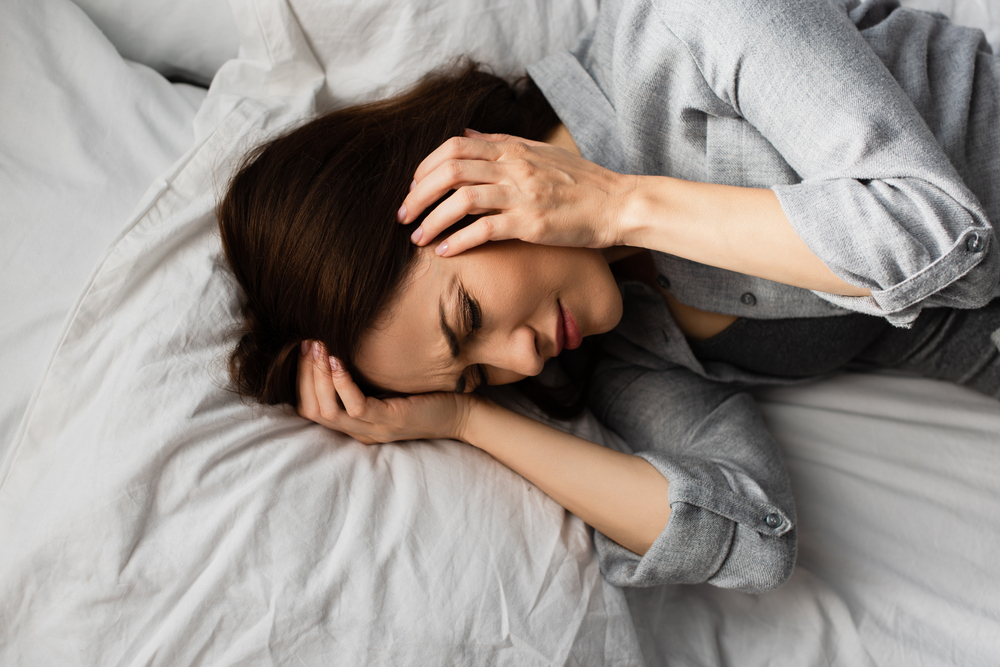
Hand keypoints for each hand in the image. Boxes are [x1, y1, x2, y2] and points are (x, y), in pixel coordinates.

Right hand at [297, 341, 477, 443]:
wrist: (463, 413)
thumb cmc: (426, 393)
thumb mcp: (387, 384)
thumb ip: (364, 376)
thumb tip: (341, 343)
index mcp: (355, 424)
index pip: (310, 409)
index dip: (301, 379)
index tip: (303, 348)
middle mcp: (360, 431)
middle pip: (313, 410)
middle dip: (304, 374)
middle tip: (306, 343)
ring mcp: (374, 429)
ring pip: (328, 411)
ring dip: (318, 376)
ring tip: (318, 347)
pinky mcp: (392, 421)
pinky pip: (356, 407)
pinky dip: (342, 383)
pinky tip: (338, 361)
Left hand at [397, 129, 634, 256]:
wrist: (617, 204)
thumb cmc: (581, 183)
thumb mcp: (540, 153)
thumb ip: (502, 144)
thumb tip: (467, 134)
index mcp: (514, 149)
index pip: (455, 147)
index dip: (426, 166)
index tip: (414, 187)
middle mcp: (514, 167)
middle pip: (450, 171)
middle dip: (418, 194)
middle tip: (404, 215)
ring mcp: (522, 195)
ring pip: (461, 200)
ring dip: (431, 220)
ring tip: (417, 238)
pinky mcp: (530, 224)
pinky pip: (483, 230)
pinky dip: (458, 241)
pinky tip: (444, 252)